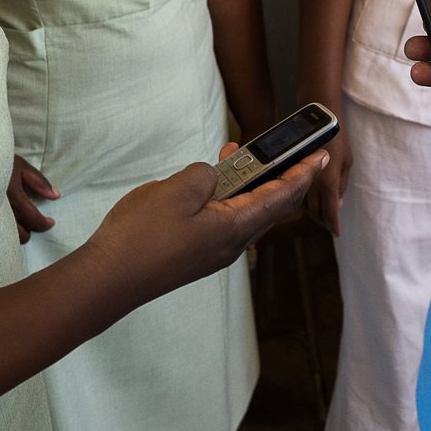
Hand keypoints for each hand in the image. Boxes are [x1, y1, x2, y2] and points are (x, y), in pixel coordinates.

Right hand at [7, 155, 58, 243]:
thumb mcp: (20, 166)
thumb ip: (39, 182)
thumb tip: (55, 196)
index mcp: (14, 198)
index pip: (34, 220)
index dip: (44, 224)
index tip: (50, 222)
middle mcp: (2, 212)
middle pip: (21, 235)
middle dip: (29, 231)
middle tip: (32, 221)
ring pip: (6, 237)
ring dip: (15, 233)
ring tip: (18, 222)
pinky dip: (1, 231)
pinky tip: (3, 222)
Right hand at [84, 146, 327, 310]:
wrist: (109, 279)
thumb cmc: (141, 238)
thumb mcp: (178, 190)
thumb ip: (206, 175)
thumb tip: (213, 177)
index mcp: (235, 228)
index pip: (282, 196)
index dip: (304, 174)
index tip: (321, 156)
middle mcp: (232, 244)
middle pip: (269, 205)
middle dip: (278, 174)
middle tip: (286, 150)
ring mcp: (214, 252)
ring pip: (244, 212)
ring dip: (245, 183)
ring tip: (234, 154)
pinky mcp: (197, 254)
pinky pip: (223, 220)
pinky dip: (224, 198)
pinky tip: (207, 184)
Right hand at [303, 128, 351, 237]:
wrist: (318, 120)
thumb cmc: (338, 139)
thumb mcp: (347, 163)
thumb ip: (342, 186)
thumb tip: (339, 205)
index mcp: (328, 182)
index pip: (330, 211)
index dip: (333, 224)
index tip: (336, 233)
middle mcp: (312, 183)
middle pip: (315, 213)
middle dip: (323, 221)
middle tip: (330, 224)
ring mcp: (300, 178)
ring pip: (303, 206)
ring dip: (313, 212)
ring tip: (322, 213)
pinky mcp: (292, 173)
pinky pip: (296, 195)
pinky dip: (304, 201)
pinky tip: (311, 198)